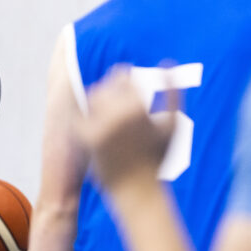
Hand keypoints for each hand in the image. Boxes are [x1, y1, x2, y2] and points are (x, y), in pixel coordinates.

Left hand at [81, 66, 176, 189]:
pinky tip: (89, 115)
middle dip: (110, 87)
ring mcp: (98, 126)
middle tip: (113, 91)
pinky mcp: (85, 139)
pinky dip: (82, 111)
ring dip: (97, 97)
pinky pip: (78, 114)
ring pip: (91, 98)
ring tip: (106, 104)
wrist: (136, 189)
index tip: (123, 79)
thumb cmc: (156, 158)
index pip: (120, 76)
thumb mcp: (171, 126)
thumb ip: (173, 92)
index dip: (121, 75)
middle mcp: (116, 114)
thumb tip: (167, 60)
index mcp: (137, 107)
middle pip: (105, 85)